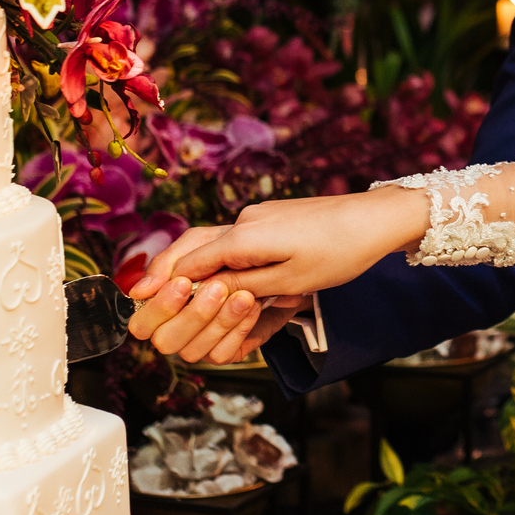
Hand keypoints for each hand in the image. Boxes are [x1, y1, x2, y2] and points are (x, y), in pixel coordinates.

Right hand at [126, 185, 430, 359]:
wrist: (376, 219)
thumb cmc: (340, 253)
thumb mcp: (291, 280)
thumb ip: (244, 285)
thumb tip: (207, 292)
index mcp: (245, 237)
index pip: (191, 260)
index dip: (163, 280)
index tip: (139, 297)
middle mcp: (244, 221)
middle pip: (192, 244)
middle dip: (167, 268)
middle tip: (144, 291)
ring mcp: (258, 216)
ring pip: (210, 239)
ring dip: (189, 262)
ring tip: (172, 284)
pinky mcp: (272, 218)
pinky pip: (231, 238)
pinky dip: (214, 256)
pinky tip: (213, 271)